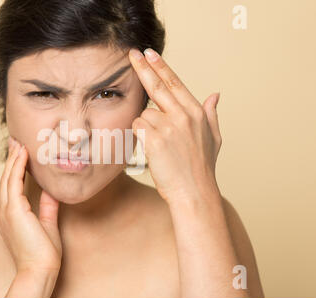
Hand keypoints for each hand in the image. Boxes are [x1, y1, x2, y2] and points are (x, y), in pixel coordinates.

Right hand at [0, 137, 62, 273]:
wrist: (40, 269)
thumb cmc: (43, 252)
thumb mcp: (47, 223)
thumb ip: (47, 205)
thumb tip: (52, 190)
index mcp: (9, 215)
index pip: (11, 186)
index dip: (15, 168)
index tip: (21, 152)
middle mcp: (4, 211)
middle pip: (7, 178)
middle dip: (12, 158)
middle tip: (16, 141)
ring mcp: (7, 210)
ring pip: (9, 177)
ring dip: (14, 158)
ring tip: (19, 142)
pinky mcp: (13, 210)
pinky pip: (14, 182)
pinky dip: (18, 166)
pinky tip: (23, 154)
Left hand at [128, 48, 221, 200]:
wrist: (194, 193)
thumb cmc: (201, 168)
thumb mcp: (214, 139)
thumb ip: (211, 115)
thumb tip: (215, 95)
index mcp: (196, 113)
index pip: (175, 83)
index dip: (161, 67)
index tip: (150, 54)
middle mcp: (183, 116)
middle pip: (158, 86)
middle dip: (143, 68)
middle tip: (133, 54)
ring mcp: (169, 127)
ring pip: (144, 114)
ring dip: (145, 128)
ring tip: (159, 146)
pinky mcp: (154, 139)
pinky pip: (138, 127)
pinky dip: (139, 137)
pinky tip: (151, 149)